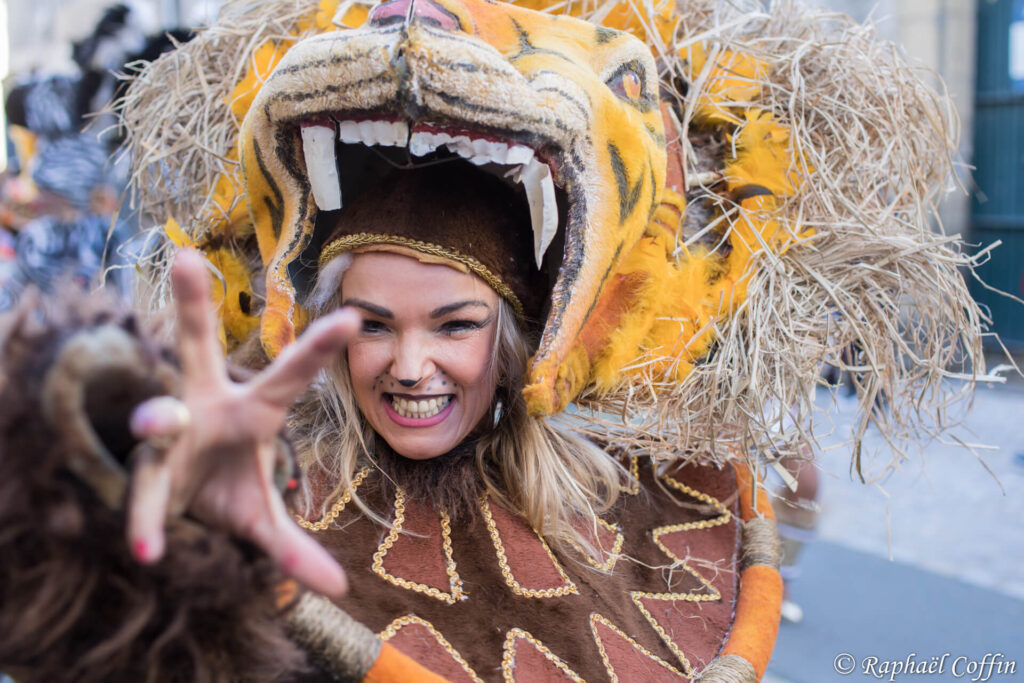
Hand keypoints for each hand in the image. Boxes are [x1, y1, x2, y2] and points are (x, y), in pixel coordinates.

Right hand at [126, 249, 357, 597]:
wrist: (169, 507)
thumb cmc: (222, 490)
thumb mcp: (260, 519)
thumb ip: (294, 549)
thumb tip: (339, 589)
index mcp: (251, 411)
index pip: (289, 375)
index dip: (319, 347)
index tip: (353, 314)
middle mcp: (205, 406)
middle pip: (196, 348)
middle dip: (192, 307)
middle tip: (186, 259)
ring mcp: (169, 433)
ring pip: (158, 413)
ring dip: (158, 414)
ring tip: (159, 419)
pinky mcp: (144, 471)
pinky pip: (143, 493)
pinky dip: (148, 521)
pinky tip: (147, 550)